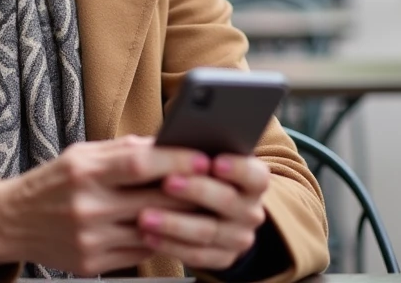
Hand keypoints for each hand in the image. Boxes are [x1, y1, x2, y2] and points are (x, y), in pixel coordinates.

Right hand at [0, 135, 209, 275]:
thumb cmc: (53, 181)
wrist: (12, 222)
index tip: (204, 158)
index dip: (176, 161)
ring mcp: (89, 238)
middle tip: (220, 185)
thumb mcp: (82, 155)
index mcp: (84, 171)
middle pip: (153, 200)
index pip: (139, 163)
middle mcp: (86, 206)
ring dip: (183, 220)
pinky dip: (160, 239)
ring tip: (206, 207)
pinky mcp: (92, 264)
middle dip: (191, 193)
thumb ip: (122, 150)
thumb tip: (166, 143)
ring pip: (152, 230)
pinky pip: (139, 252)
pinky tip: (174, 229)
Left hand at [138, 153, 269, 270]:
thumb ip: (196, 152)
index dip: (237, 168)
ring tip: (145, 216)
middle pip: (227, 201)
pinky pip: (196, 255)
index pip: (255, 175)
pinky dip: (170, 245)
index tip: (214, 162)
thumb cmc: (199, 175)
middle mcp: (251, 210)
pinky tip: (147, 236)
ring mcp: (239, 237)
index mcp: (254, 180)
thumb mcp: (203, 159)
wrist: (207, 212)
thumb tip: (173, 143)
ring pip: (208, 231)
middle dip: (195, 190)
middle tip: (167, 182)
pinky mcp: (222, 259)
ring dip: (174, 224)